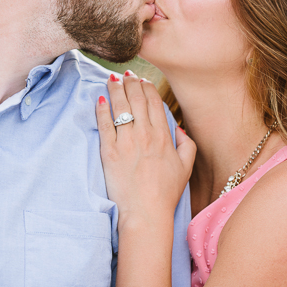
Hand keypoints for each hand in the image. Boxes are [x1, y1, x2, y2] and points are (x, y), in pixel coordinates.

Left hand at [95, 71, 195, 228]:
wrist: (145, 213)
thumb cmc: (165, 193)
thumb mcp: (185, 167)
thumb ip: (186, 144)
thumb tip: (179, 128)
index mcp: (163, 136)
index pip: (154, 102)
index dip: (147, 87)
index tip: (142, 80)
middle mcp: (145, 134)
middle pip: (136, 99)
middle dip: (131, 82)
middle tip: (126, 74)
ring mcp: (126, 142)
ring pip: (119, 106)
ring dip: (115, 89)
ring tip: (111, 79)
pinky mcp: (109, 151)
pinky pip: (104, 124)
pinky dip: (101, 109)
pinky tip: (100, 99)